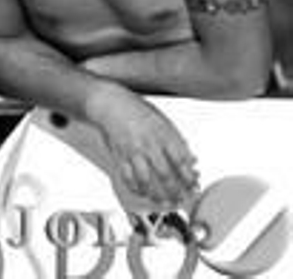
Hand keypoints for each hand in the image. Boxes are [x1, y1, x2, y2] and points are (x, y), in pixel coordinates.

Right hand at [86, 84, 199, 206]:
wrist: (111, 104)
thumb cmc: (138, 111)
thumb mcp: (164, 122)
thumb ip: (178, 142)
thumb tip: (191, 160)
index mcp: (163, 135)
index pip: (181, 161)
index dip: (189, 177)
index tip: (194, 186)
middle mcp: (149, 145)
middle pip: (165, 174)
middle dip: (175, 191)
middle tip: (181, 199)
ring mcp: (133, 151)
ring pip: (146, 180)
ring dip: (156, 194)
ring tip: (163, 201)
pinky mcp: (119, 155)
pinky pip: (127, 177)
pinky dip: (135, 188)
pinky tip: (142, 192)